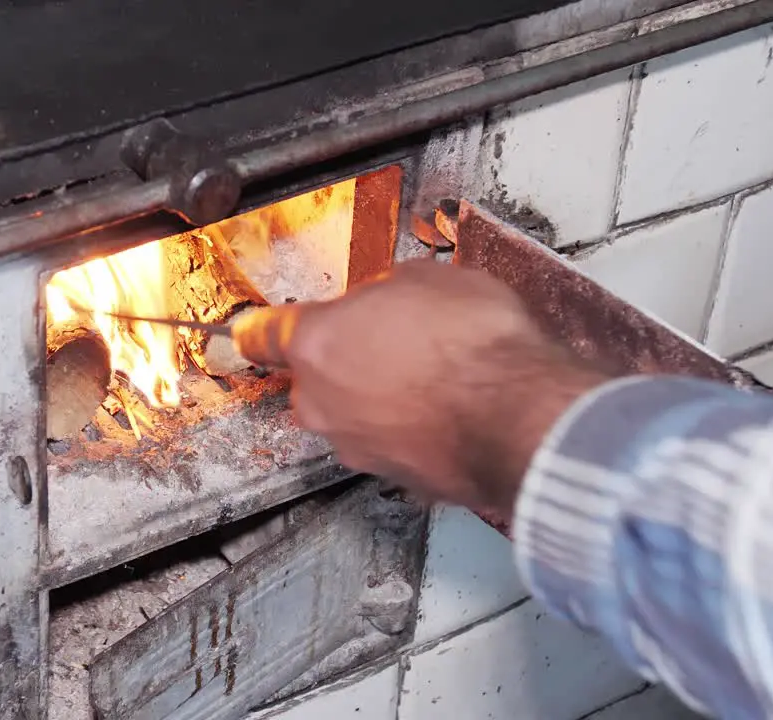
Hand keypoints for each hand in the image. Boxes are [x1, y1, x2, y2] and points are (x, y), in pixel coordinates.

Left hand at [282, 260, 610, 516]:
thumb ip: (384, 294)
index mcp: (316, 342)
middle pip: (314, 377)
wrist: (523, 418)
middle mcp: (321, 402)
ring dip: (378, 399)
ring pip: (350, 414)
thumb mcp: (427, 279)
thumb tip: (385, 302)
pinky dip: (408, 431)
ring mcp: (353, 446)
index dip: (260, 328)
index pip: (262, 334)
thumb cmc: (476, 344)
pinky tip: (448, 414)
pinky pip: (388, 444)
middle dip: (344, 360)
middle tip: (393, 342)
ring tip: (434, 380)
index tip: (249, 331)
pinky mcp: (391, 478)